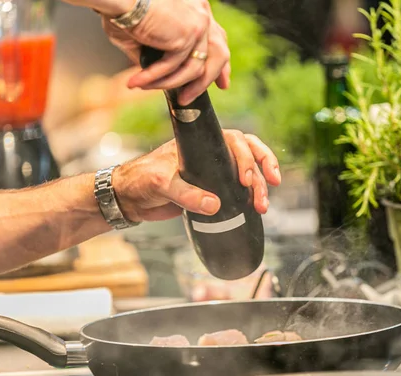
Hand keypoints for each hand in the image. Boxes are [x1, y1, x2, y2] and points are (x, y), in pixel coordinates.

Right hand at [100, 0, 230, 104]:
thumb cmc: (123, 9)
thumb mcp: (148, 33)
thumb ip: (159, 52)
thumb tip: (157, 75)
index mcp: (197, 9)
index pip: (217, 39)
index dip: (221, 64)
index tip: (223, 84)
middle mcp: (202, 14)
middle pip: (218, 55)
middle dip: (209, 81)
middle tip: (189, 99)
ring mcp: (198, 25)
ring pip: (194, 69)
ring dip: (169, 84)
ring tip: (146, 88)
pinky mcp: (186, 35)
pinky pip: (174, 68)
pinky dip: (154, 78)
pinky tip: (138, 82)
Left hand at [112, 130, 280, 221]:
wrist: (128, 199)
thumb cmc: (140, 180)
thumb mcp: (162, 184)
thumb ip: (187, 194)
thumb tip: (215, 205)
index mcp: (200, 143)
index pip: (234, 140)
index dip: (247, 156)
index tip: (247, 179)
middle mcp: (210, 155)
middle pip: (248, 152)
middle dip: (264, 166)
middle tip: (272, 185)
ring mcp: (213, 173)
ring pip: (246, 173)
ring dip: (260, 187)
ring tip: (263, 206)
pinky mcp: (211, 191)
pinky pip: (237, 190)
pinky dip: (248, 198)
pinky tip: (255, 209)